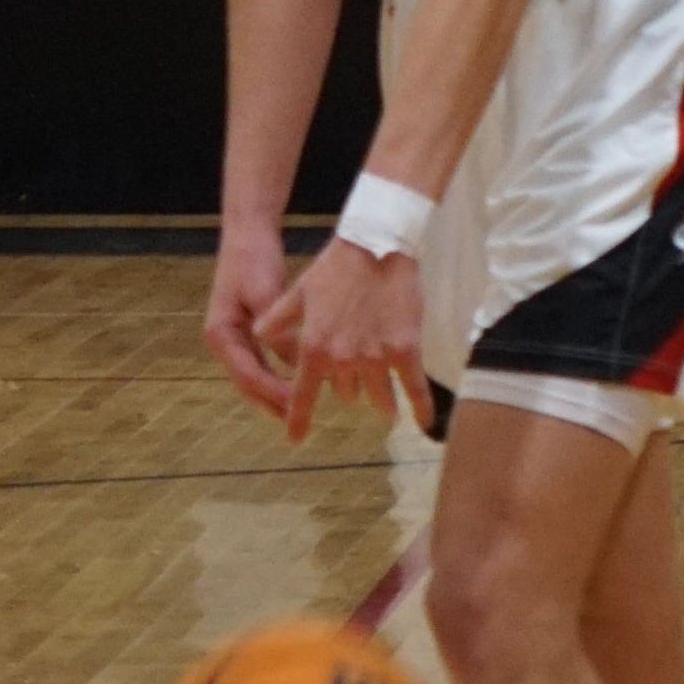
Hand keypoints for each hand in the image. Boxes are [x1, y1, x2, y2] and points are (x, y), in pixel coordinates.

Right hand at [203, 229, 293, 415]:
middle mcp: (223, 340)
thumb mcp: (267, 293)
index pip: (248, 374)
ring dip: (274, 394)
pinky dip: (276, 376)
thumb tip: (299, 363)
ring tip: (298, 412)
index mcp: (221, 334)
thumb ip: (279, 331)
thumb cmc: (253, 259)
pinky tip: (296, 385)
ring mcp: (233, 338)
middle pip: (248, 382)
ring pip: (254, 376)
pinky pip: (261, 363)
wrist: (247, 234)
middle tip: (298, 421)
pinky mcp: (246, 332)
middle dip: (272, 402)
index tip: (297, 404)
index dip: (273, 391)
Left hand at [252, 235, 435, 443]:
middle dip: (348, 386)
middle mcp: (343, 359)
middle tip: (356, 376)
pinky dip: (420, 408)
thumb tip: (259, 334)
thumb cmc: (336, 266)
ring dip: (380, 401)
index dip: (298, 419)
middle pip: (345, 393)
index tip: (295, 438)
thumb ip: (279, 318)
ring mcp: (376, 357)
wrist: (378, 245)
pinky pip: (414, 389)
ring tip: (386, 407)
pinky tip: (424, 424)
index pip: (303, 394)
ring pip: (377, 397)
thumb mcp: (299, 291)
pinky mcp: (406, 350)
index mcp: (315, 347)